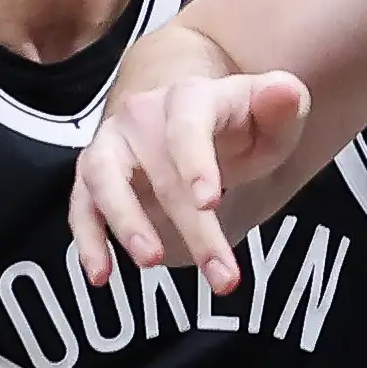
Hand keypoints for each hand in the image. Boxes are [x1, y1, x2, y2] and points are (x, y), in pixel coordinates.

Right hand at [70, 67, 311, 293]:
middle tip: (220, 275)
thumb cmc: (242, 125)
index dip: (194, 162)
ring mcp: (113, 142)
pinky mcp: (94, 174)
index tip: (209, 203)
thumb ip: (283, 106)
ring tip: (151, 262)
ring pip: (105, 180)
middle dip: (191, 228)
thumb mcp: (274, 118)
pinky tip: (102, 275)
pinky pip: (82, 205)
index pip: (187, 123)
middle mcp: (143, 114)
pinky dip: (88, 240)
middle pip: (161, 172)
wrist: (196, 120)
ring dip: (125, 223)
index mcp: (191, 96)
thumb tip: (284, 92)